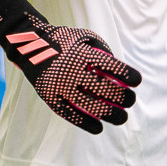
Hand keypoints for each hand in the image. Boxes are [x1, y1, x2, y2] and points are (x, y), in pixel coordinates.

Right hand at [0, 0, 139, 133]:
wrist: (30, 45)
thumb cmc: (64, 41)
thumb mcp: (83, 36)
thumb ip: (103, 50)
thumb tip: (122, 72)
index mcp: (81, 54)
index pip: (111, 66)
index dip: (127, 75)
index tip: (137, 82)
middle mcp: (71, 71)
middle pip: (104, 89)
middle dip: (123, 98)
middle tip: (131, 100)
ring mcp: (60, 86)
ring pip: (90, 106)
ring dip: (111, 115)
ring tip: (122, 118)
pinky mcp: (50, 98)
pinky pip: (70, 115)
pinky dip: (86, 124)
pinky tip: (99, 128)